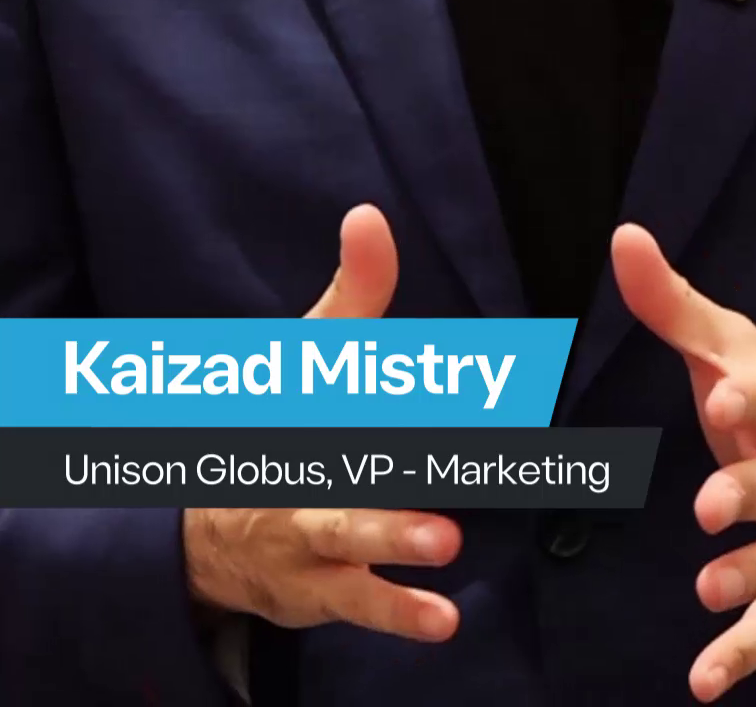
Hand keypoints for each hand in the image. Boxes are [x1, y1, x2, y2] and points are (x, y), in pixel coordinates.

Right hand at [183, 205, 460, 641]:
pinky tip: (444, 621)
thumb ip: (356, 290)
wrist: (203, 520)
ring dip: (393, 547)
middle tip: (441, 486)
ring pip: (349, 542)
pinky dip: (398, 613)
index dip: (403, 380)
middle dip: (391, 475)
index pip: (353, 385)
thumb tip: (369, 214)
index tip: (473, 375)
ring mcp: (308, 535)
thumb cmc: (280, 421)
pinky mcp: (317, 587)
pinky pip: (357, 602)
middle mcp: (306, 470)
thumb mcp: (311, 352)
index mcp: (309, 406)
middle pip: (348, 471)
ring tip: (446, 546)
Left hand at [611, 225, 755, 700]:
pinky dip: (743, 655)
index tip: (722, 392)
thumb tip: (624, 237)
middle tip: (710, 503)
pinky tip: (704, 680)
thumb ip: (671, 304)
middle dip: (752, 491)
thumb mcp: (730, 353)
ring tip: (707, 587)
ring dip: (752, 574)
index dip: (751, 398)